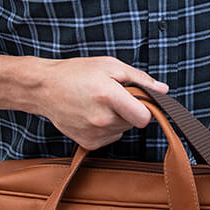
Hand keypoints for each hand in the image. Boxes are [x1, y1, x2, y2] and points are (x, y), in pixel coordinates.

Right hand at [25, 56, 167, 148]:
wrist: (45, 88)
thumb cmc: (76, 73)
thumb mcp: (110, 66)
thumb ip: (140, 79)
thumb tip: (163, 90)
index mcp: (109, 96)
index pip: (144, 117)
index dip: (145, 108)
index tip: (137, 100)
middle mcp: (102, 119)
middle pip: (134, 123)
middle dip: (129, 110)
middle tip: (112, 96)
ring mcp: (94, 133)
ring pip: (122, 130)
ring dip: (118, 119)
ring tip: (99, 104)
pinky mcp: (88, 143)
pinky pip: (110, 138)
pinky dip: (106, 128)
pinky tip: (92, 114)